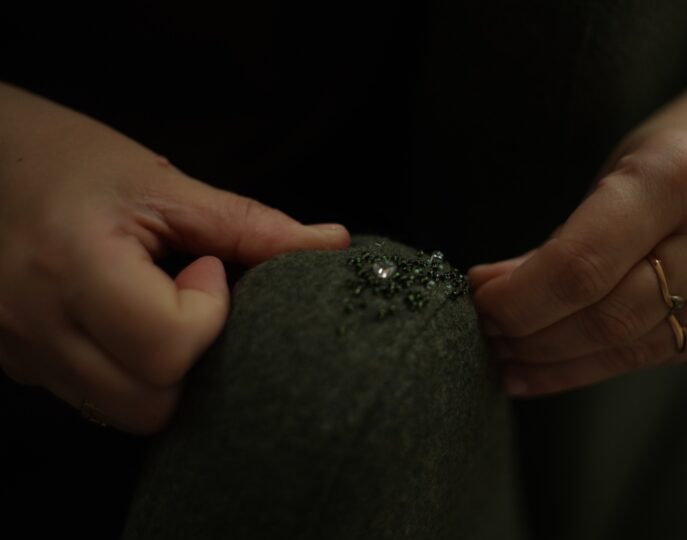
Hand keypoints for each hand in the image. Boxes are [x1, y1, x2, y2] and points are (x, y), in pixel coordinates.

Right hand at [0, 83, 349, 433]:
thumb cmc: (70, 159)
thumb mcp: (162, 183)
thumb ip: (250, 225)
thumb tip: (334, 244)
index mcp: (73, 269)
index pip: (168, 348)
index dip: (207, 313)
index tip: (204, 267)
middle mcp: (37, 325)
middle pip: (150, 404)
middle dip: (192, 358)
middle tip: (188, 294)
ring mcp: (22, 352)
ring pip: (123, 414)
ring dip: (161, 373)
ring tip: (154, 305)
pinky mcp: (17, 364)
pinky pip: (93, 399)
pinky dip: (126, 373)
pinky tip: (125, 323)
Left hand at [469, 51, 686, 395]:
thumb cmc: (674, 150)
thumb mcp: (614, 172)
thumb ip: (562, 239)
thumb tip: (496, 292)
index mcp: (674, 178)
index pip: (582, 265)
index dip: (520, 299)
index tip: (479, 302)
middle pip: (608, 317)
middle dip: (533, 337)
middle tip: (487, 335)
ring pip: (632, 348)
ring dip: (558, 363)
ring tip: (510, 359)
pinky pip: (659, 355)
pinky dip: (599, 365)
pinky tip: (556, 365)